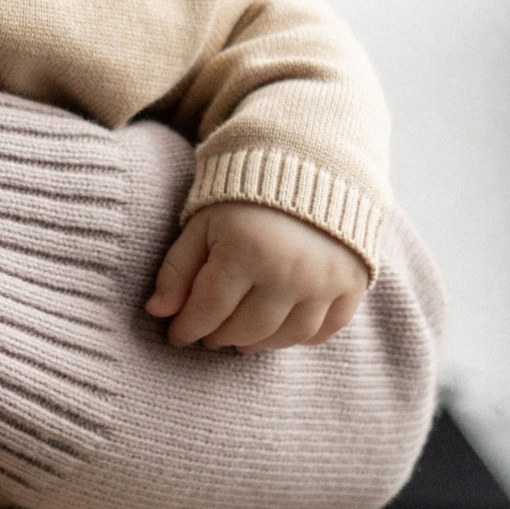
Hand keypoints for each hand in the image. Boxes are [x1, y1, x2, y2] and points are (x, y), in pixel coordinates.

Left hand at [146, 203, 369, 350]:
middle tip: (207, 336)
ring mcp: (325, 281)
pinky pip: (326, 329)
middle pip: (246, 329)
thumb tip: (157, 312)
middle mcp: (289, 272)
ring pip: (285, 336)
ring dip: (258, 344)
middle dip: (219, 337)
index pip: (208, 310)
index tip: (176, 335)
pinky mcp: (352, 284)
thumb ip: (178, 268)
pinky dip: (301, 339)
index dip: (187, 328)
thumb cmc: (244, 194)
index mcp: (246, 252)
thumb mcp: (203, 223)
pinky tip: (279, 333)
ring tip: (239, 340)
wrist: (311, 165)